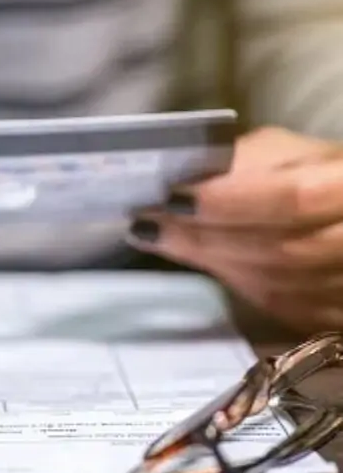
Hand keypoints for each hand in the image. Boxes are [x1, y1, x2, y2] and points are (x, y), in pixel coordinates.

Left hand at [126, 126, 342, 334]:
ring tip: (162, 240)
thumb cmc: (322, 177)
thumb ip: (248, 161)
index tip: (173, 197)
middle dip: (206, 238)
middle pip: (280, 251)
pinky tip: (203, 262)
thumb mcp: (293, 153)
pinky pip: (281, 310)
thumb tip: (188, 175)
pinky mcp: (334, 318)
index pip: (293, 199)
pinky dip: (236, 285)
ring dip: (213, 262)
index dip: (230, 202)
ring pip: (277, 286)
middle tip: (148, 224)